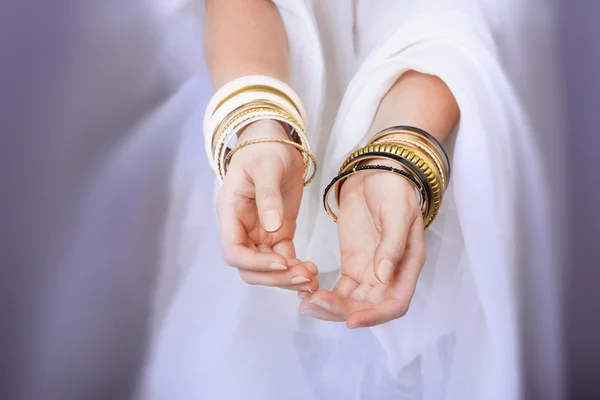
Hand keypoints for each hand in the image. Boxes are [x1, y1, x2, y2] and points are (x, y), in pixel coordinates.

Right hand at [217, 119, 318, 291]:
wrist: (275, 141)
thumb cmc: (263, 150)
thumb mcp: (266, 167)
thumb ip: (267, 196)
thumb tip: (271, 226)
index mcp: (230, 214)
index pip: (234, 252)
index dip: (255, 263)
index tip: (282, 262)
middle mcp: (242, 229)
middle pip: (250, 268)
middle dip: (275, 277)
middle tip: (303, 277)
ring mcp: (260, 234)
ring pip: (268, 268)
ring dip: (288, 277)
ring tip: (313, 279)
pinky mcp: (278, 233)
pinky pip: (285, 258)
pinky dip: (296, 268)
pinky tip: (313, 273)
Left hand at [299, 159, 425, 326]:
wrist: (376, 172)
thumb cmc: (394, 189)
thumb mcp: (396, 213)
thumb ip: (392, 245)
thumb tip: (383, 276)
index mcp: (407, 265)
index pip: (395, 303)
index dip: (374, 316)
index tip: (350, 321)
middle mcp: (390, 275)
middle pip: (368, 306)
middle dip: (341, 311)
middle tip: (312, 305)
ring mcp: (370, 270)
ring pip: (351, 301)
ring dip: (329, 306)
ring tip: (304, 303)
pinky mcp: (354, 264)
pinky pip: (340, 289)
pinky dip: (324, 294)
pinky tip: (305, 293)